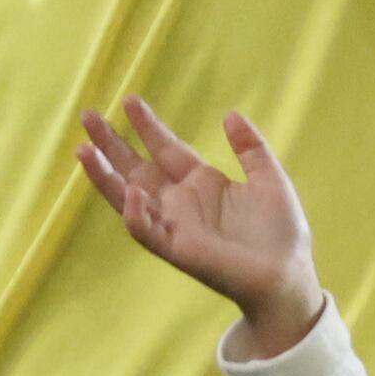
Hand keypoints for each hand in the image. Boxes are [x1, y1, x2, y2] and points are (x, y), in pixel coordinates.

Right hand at [72, 95, 325, 357]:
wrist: (289, 275)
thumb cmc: (280, 233)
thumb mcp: (269, 179)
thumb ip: (250, 147)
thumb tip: (230, 114)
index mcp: (200, 183)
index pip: (164, 148)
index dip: (147, 126)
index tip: (129, 99)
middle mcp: (180, 202)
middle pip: (136, 168)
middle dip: (111, 144)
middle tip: (87, 116)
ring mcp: (175, 226)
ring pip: (129, 199)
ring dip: (105, 177)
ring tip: (85, 150)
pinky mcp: (178, 250)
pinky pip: (149, 232)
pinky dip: (138, 215)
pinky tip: (132, 192)